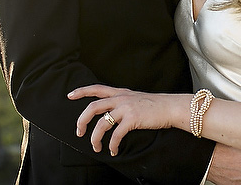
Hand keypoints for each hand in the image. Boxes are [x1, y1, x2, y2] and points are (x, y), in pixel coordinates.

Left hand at [67, 84, 186, 155]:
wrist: (170, 107)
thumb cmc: (155, 106)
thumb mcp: (136, 98)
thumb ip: (123, 102)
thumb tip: (112, 113)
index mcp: (120, 92)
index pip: (97, 88)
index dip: (82, 91)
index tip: (70, 95)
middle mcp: (121, 98)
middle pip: (93, 107)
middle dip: (82, 120)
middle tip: (79, 132)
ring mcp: (126, 108)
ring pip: (102, 123)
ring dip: (95, 138)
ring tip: (96, 147)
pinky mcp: (132, 119)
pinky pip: (116, 135)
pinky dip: (112, 145)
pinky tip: (114, 150)